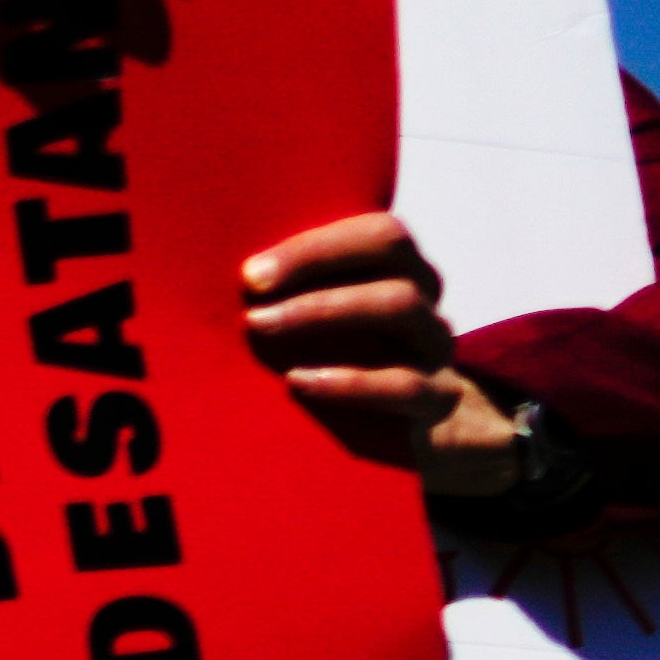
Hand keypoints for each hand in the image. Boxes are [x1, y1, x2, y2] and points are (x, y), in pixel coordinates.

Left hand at [229, 209, 540, 497]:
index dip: (315, 248)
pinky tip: (297, 382)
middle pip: (392, 258)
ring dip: (322, 312)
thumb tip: (224, 275)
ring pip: (400, 307)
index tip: (251, 273)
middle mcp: (423, 299)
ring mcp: (435, 347)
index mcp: (399, 268)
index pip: (378, 234)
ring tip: (262, 327)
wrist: (401, 425)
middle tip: (250, 299)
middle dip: (314, 272)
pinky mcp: (435, 399)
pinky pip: (405, 384)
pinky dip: (348, 381)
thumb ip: (288, 290)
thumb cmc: (331, 356)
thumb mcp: (313, 317)